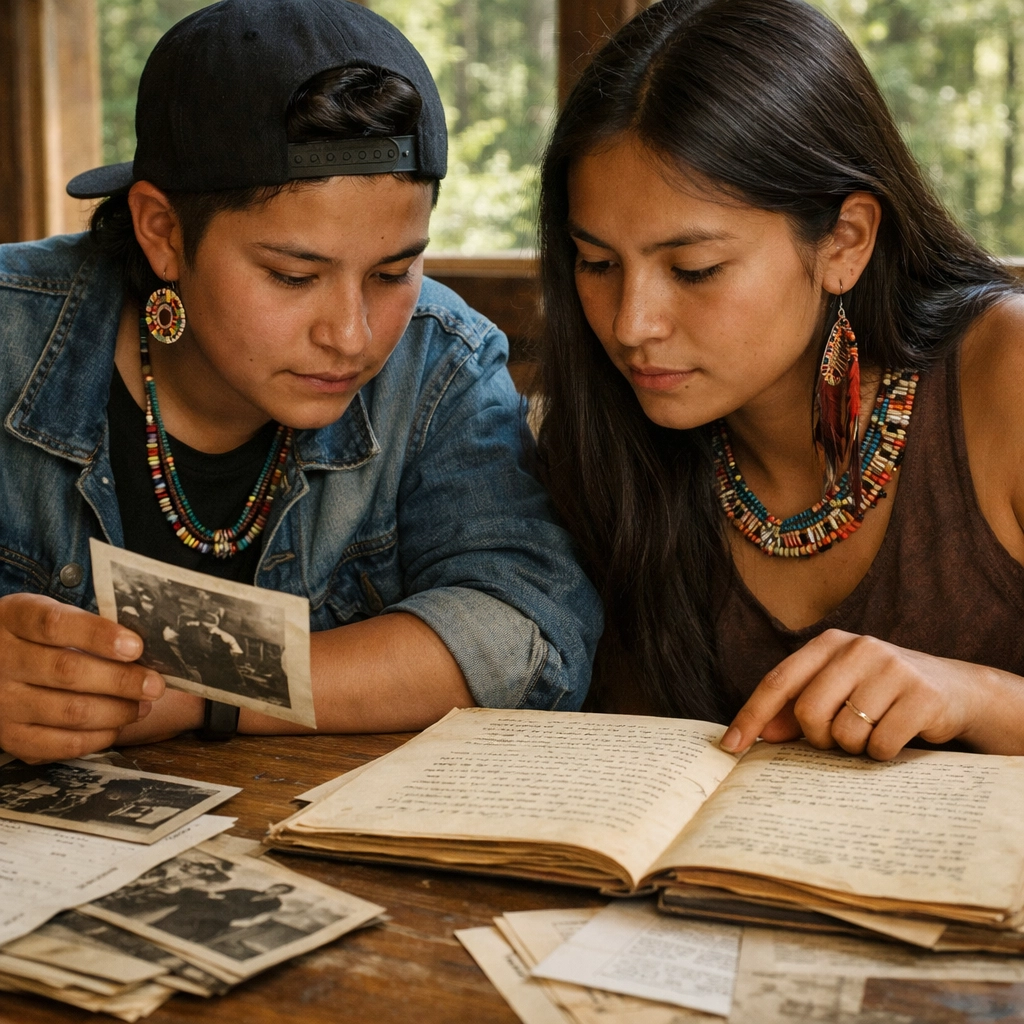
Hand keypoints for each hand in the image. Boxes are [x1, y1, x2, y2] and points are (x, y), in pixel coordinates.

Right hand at [0, 594, 164, 762]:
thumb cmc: (39, 637)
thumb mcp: (53, 616)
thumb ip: (90, 626)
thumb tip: (144, 647)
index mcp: (15, 618)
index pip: (55, 625)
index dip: (98, 636)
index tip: (136, 646)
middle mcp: (2, 660)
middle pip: (67, 671)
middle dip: (121, 680)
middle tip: (155, 685)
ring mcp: (2, 701)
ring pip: (68, 711)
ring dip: (116, 711)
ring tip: (143, 705)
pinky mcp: (9, 736)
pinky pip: (59, 744)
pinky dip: (96, 737)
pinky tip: (117, 726)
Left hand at [719, 629, 1003, 759]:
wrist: (956, 690)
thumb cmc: (881, 693)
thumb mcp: (838, 691)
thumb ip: (797, 709)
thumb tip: (759, 733)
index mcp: (829, 643)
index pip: (778, 682)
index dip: (752, 716)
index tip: (730, 747)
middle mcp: (858, 648)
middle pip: (809, 712)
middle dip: (819, 738)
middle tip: (837, 739)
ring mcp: (892, 669)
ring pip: (845, 733)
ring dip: (854, 747)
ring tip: (872, 731)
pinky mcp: (922, 695)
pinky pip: (880, 744)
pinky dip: (881, 753)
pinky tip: (895, 737)